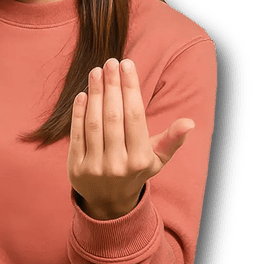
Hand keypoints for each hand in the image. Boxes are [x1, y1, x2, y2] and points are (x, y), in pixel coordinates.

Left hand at [68, 59, 194, 219]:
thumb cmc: (136, 170)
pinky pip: (76, 134)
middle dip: (112, 85)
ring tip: (96, 71)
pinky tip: (83, 94)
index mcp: (140, 159)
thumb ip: (172, 140)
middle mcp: (118, 164)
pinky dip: (78, 112)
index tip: (127, 64)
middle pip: (113, 117)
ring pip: (94, 123)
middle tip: (110, 61)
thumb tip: (189, 123)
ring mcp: (95, 167)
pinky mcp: (75, 168)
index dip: (130, 88)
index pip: (135, 117)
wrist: (109, 202)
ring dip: (95, 94)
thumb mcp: (157, 159)